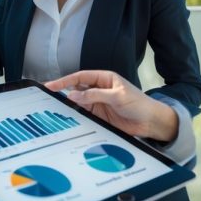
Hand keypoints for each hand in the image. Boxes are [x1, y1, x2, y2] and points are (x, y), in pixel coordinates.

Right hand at [45, 70, 178, 141]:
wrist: (152, 122)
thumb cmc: (139, 104)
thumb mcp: (117, 96)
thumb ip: (94, 95)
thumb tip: (73, 94)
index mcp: (104, 78)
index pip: (80, 77)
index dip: (65, 81)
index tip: (52, 85)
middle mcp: (99, 89)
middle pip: (77, 89)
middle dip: (63, 92)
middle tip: (48, 97)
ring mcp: (99, 103)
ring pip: (79, 102)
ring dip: (69, 105)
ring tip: (56, 108)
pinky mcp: (100, 116)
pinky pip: (85, 114)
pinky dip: (76, 116)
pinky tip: (69, 118)